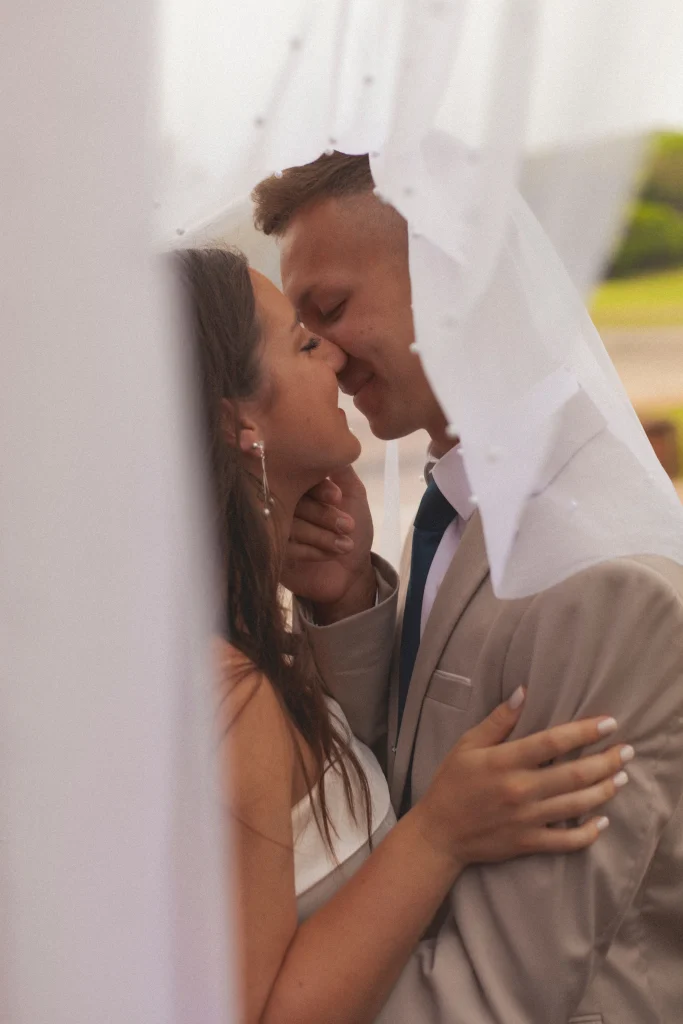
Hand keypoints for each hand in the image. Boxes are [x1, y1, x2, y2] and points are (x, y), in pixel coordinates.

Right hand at [282, 466, 375, 621]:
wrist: (352, 573)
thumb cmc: (354, 530)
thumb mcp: (354, 494)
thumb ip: (342, 469)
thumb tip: (333, 439)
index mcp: (299, 486)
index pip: (298, 478)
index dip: (318, 487)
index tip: (338, 497)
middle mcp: (282, 504)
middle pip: (292, 501)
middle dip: (322, 514)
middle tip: (348, 525)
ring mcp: (275, 529)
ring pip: (290, 525)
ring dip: (321, 534)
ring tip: (347, 543)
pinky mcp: (272, 553)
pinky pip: (286, 548)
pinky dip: (312, 550)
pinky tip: (332, 554)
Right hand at [413, 691, 630, 870]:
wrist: (439, 833)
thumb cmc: (452, 783)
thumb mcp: (468, 745)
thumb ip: (498, 721)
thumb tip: (523, 692)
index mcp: (505, 761)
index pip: (553, 742)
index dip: (584, 732)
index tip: (609, 722)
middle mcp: (520, 790)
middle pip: (574, 774)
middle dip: (607, 761)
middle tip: (627, 751)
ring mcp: (527, 819)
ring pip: (577, 805)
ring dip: (604, 790)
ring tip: (622, 778)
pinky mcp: (529, 843)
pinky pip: (567, 841)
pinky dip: (589, 833)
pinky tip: (603, 821)